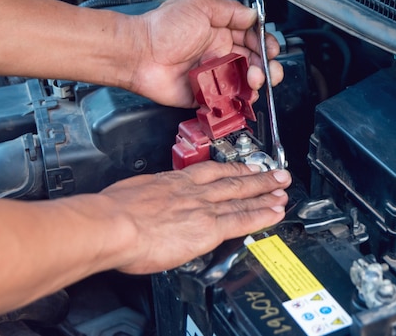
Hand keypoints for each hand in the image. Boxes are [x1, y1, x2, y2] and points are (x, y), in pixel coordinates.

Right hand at [100, 161, 290, 273]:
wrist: (112, 224)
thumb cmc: (113, 212)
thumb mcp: (132, 193)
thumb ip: (149, 199)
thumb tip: (147, 206)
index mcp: (174, 181)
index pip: (211, 172)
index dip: (232, 169)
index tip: (244, 168)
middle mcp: (193, 191)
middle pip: (233, 181)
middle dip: (258, 177)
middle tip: (277, 173)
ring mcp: (203, 208)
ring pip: (243, 197)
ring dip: (266, 193)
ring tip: (283, 190)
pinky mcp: (208, 227)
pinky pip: (243, 220)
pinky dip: (262, 215)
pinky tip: (275, 213)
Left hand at [130, 0, 282, 107]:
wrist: (139, 54)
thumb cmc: (162, 28)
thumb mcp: (200, 6)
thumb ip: (230, 10)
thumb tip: (252, 15)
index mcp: (220, 32)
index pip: (253, 39)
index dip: (265, 45)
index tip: (270, 50)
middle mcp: (219, 54)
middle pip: (254, 63)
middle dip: (266, 67)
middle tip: (265, 71)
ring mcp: (213, 75)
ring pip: (244, 83)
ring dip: (256, 84)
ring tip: (253, 82)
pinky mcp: (205, 96)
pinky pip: (227, 101)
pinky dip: (238, 101)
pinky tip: (241, 96)